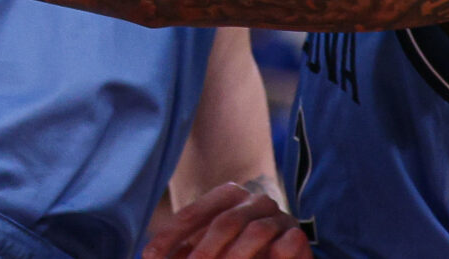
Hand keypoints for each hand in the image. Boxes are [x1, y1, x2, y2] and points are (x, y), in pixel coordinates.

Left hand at [144, 182, 307, 258]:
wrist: (282, 254)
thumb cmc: (238, 250)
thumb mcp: (209, 247)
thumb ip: (186, 251)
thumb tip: (151, 257)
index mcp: (226, 195)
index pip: (192, 214)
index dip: (169, 237)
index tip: (149, 257)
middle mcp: (253, 200)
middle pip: (224, 222)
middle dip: (204, 250)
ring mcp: (279, 216)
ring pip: (255, 232)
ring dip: (235, 256)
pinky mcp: (299, 236)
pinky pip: (287, 244)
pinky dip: (273, 256)